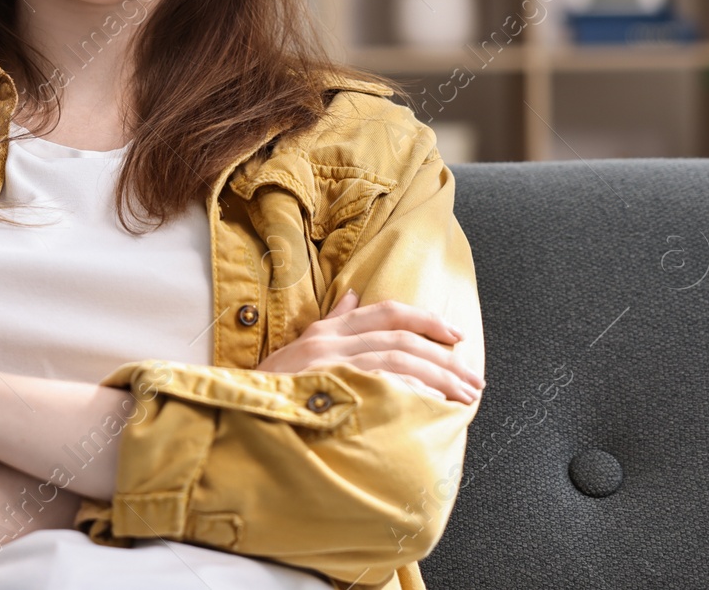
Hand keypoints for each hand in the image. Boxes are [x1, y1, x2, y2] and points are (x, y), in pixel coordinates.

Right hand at [257, 289, 484, 403]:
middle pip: (401, 338)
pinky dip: (412, 391)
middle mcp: (330, 340)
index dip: (425, 320)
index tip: (455, 336)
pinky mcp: (330, 386)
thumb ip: (331, 323)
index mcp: (327, 329)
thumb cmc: (270, 388)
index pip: (386, 312)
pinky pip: (382, 382)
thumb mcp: (299, 348)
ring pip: (398, 359)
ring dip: (438, 378)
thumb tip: (352, 298)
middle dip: (444, 358)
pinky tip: (433, 405)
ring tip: (463, 397)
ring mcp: (330, 363)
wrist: (236, 411)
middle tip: (473, 380)